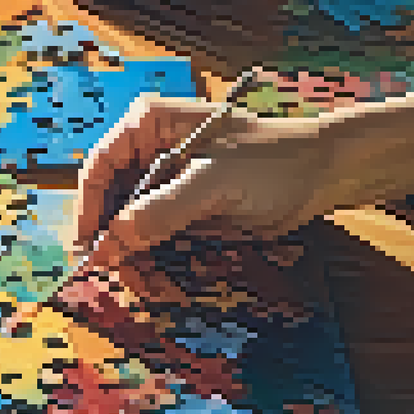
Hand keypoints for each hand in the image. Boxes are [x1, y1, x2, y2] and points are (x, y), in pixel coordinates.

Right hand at [73, 89, 413, 269]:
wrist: (324, 174)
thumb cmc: (274, 161)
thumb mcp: (212, 184)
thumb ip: (158, 212)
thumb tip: (109, 243)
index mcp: (149, 125)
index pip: (99, 168)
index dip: (88, 211)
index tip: (89, 249)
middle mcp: (150, 150)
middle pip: (110, 202)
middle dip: (113, 243)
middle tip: (120, 278)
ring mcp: (166, 181)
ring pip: (129, 227)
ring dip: (134, 261)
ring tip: (151, 288)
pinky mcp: (184, 208)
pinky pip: (154, 239)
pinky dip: (155, 264)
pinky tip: (165, 283)